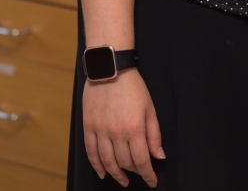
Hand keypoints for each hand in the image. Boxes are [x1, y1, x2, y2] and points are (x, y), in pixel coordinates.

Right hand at [83, 67, 163, 186]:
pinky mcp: (88, 127)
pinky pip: (91, 152)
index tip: (152, 181)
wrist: (110, 69)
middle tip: (139, 174)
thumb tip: (158, 156)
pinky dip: (97, 165)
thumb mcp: (149, 108)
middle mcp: (116, 133)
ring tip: (123, 179)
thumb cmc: (133, 87)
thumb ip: (154, 134)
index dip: (148, 174)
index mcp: (134, 128)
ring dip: (116, 173)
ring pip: (107, 161)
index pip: (142, 160)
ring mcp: (100, 131)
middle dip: (134, 171)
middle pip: (125, 162)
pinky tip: (103, 172)